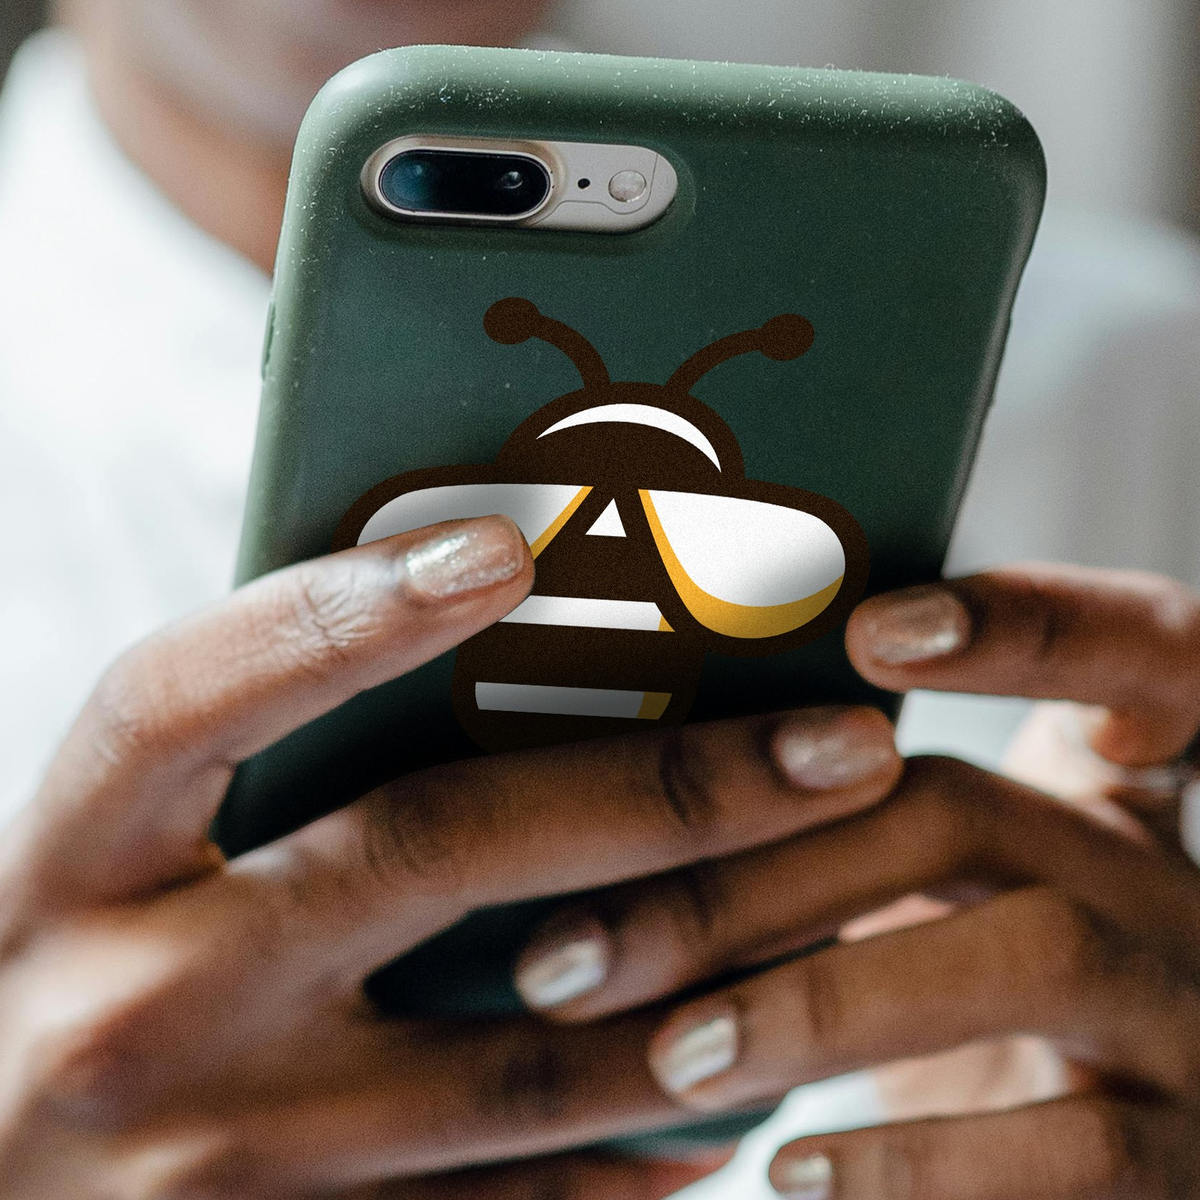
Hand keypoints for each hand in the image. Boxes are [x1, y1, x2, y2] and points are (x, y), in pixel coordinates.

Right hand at [0, 515, 902, 1198]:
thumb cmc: (61, 996)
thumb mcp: (105, 870)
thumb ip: (253, 775)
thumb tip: (473, 654)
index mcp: (70, 863)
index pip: (194, 693)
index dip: (346, 607)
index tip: (515, 541)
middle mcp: (130, 1008)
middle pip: (432, 854)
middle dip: (667, 790)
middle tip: (844, 743)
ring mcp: (213, 1169)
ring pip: (518, 1062)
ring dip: (705, 982)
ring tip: (852, 903)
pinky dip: (635, 1151)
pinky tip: (734, 1094)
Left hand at [511, 565, 1199, 1199]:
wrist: (1117, 1173)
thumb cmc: (974, 1000)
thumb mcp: (942, 900)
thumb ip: (844, 830)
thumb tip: (621, 782)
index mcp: (1101, 794)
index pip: (1133, 648)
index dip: (1029, 621)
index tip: (872, 629)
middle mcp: (1156, 879)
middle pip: (967, 809)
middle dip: (760, 869)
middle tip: (577, 948)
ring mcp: (1190, 1014)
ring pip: (1031, 953)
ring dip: (824, 1001)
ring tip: (671, 1055)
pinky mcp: (1189, 1160)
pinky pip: (1075, 1151)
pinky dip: (915, 1162)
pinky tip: (790, 1172)